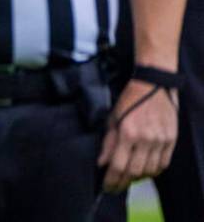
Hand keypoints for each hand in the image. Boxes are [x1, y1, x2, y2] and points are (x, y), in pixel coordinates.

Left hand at [97, 78, 178, 192]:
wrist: (154, 85)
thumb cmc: (129, 100)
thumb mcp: (112, 118)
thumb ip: (108, 143)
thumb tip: (102, 163)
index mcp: (127, 133)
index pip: (118, 166)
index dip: (112, 180)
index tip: (106, 187)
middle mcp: (145, 139)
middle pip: (134, 171)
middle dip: (123, 182)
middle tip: (115, 186)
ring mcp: (160, 140)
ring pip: (149, 171)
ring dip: (138, 178)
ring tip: (128, 178)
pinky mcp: (171, 140)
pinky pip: (163, 164)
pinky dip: (153, 171)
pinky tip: (144, 171)